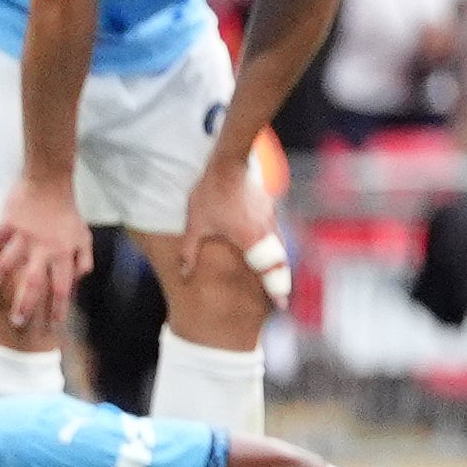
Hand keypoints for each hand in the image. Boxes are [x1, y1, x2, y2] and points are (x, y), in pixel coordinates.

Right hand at [0, 173, 92, 334]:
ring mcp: (23, 237)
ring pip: (6, 265)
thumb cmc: (67, 211)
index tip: (51, 325)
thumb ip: (83, 259)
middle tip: (17, 322)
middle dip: (25, 304)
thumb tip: (78, 280)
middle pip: (33, 282)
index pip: (62, 287)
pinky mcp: (7, 225)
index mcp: (64, 253)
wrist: (49, 182)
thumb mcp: (84, 235)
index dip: (57, 308)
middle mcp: (43, 249)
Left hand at [177, 153, 278, 307]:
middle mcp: (266, 232)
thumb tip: (185, 273)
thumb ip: (191, 251)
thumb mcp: (196, 224)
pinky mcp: (269, 209)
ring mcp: (270, 219)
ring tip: (275, 275)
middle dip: (282, 280)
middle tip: (281, 296)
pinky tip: (267, 248)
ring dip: (279, 263)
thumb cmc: (212, 194)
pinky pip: (275, 233)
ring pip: (281, 247)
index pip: (269, 270)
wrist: (229, 162)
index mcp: (251, 240)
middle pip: (281, 261)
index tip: (282, 305)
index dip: (277, 290)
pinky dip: (275, 246)